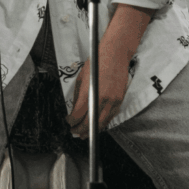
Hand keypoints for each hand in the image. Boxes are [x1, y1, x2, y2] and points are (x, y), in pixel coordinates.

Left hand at [67, 4, 152, 137]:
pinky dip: (103, 123)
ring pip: (102, 122)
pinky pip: (111, 116)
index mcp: (89, 92)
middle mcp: (101, 98)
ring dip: (92, 130)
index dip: (72, 121)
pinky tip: (97, 126)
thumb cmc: (96, 62)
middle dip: (80, 129)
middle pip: (90, 122)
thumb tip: (75, 110)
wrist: (116, 54)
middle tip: (74, 132)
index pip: (78, 114)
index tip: (68, 122)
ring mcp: (113, 100)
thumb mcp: (81, 77)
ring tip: (84, 135)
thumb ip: (78, 96)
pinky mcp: (120, 100)